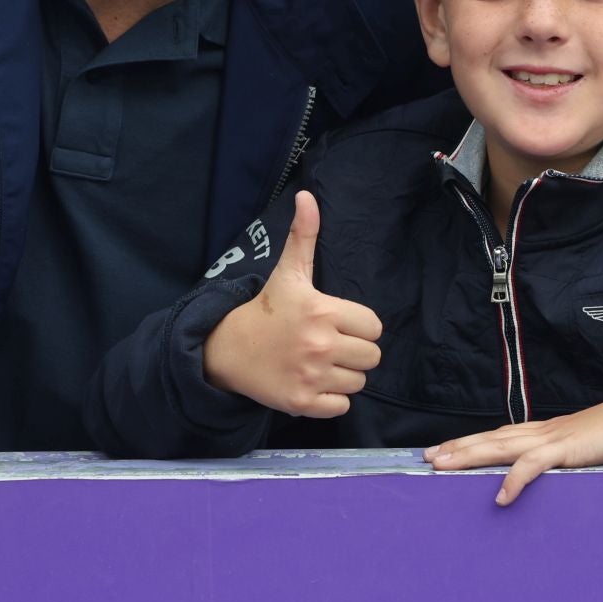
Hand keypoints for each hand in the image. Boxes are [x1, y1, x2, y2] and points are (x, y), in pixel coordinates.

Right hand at [201, 191, 382, 417]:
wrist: (228, 349)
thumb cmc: (267, 310)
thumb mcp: (288, 272)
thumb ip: (304, 235)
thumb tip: (307, 195)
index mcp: (322, 311)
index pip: (374, 326)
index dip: (358, 326)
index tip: (336, 324)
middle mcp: (320, 345)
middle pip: (372, 357)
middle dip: (354, 352)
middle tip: (329, 345)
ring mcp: (312, 376)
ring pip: (358, 382)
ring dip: (344, 375)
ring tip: (320, 363)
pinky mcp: (303, 402)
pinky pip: (342, 406)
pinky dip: (332, 399)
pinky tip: (313, 383)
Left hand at [425, 392, 602, 506]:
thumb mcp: (576, 451)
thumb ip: (557, 460)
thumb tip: (541, 475)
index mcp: (542, 433)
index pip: (496, 435)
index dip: (468, 442)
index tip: (442, 449)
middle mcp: (539, 432)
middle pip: (489, 439)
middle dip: (456, 447)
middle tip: (428, 457)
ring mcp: (550, 439)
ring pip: (500, 446)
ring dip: (468, 455)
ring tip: (443, 466)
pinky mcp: (565, 450)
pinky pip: (533, 466)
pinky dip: (514, 480)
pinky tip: (500, 497)